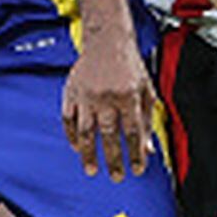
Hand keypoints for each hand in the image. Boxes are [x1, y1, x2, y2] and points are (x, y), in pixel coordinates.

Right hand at [62, 36, 156, 181]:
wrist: (108, 40)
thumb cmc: (130, 66)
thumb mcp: (146, 90)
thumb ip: (147, 120)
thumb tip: (147, 150)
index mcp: (128, 95)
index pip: (132, 132)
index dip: (135, 154)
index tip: (137, 170)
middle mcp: (106, 96)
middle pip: (109, 135)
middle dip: (113, 159)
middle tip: (116, 177)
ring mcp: (86, 95)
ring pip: (86, 131)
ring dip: (88, 153)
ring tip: (91, 170)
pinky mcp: (71, 92)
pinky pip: (68, 119)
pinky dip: (72, 135)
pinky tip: (78, 148)